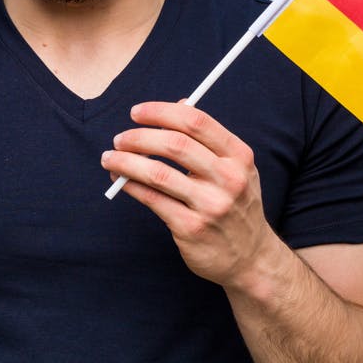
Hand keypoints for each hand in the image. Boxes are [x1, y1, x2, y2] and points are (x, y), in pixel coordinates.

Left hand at [102, 101, 274, 286]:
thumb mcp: (236, 169)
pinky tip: (121, 181)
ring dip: (126, 162)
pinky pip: (152, 200)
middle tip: (119, 138)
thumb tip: (179, 104)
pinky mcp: (191, 228)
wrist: (251, 258)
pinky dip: (130, 186)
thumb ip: (208, 139)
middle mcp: (228, 178)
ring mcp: (211, 205)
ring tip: (110, 158)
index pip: (196, 122)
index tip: (136, 112)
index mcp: (239, 156)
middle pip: (174, 144)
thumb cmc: (237, 206)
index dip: (160, 112)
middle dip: (138, 137)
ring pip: (158, 173)